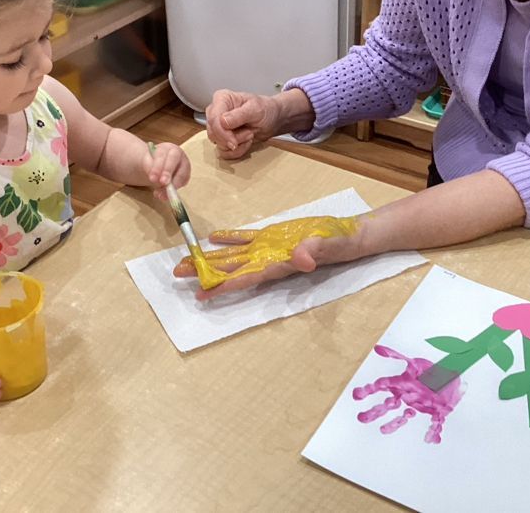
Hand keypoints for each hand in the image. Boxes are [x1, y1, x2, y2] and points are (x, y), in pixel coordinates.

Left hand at [144, 141, 190, 199]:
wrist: (158, 165)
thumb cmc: (152, 163)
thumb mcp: (147, 163)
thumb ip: (150, 169)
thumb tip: (155, 179)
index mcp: (166, 148)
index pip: (162, 155)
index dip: (157, 167)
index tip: (152, 178)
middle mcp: (178, 154)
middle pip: (174, 161)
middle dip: (168, 172)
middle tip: (162, 183)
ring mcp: (184, 164)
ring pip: (181, 174)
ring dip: (172, 186)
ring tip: (160, 195)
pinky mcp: (186, 175)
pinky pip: (183, 183)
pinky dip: (174, 190)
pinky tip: (165, 195)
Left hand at [172, 215, 366, 298]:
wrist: (351, 235)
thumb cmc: (341, 242)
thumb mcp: (330, 245)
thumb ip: (315, 251)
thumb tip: (301, 257)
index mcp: (278, 265)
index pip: (245, 278)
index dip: (222, 286)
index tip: (201, 294)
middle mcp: (268, 260)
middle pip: (231, 269)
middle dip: (206, 273)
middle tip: (178, 275)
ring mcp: (269, 248)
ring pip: (234, 255)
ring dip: (211, 258)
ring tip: (186, 260)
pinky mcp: (274, 235)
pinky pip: (247, 237)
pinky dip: (230, 238)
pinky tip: (213, 238)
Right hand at [205, 89, 282, 158]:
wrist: (272, 120)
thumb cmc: (265, 109)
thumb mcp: (256, 109)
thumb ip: (239, 115)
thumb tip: (223, 122)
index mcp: (221, 99)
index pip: (213, 119)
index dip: (222, 133)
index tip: (234, 142)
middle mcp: (216, 112)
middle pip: (213, 133)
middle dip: (233, 138)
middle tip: (249, 133)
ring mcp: (218, 127)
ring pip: (218, 144)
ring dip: (237, 144)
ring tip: (249, 134)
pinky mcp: (222, 139)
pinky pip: (224, 152)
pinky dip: (237, 151)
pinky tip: (246, 142)